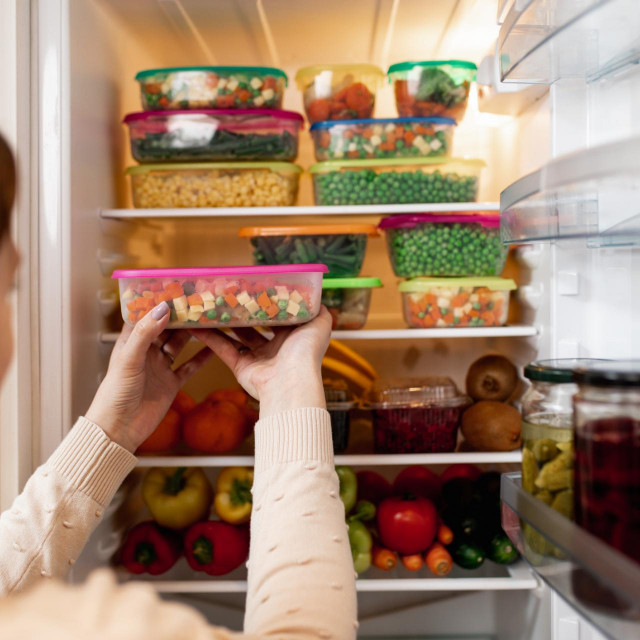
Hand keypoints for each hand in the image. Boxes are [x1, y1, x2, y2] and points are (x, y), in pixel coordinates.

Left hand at [86, 302, 212, 452]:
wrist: (120, 429)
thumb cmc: (115, 394)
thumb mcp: (129, 359)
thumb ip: (146, 333)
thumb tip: (163, 309)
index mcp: (132, 342)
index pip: (146, 316)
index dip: (159, 302)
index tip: (176, 289)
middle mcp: (147, 351)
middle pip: (167, 328)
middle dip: (181, 316)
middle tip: (199, 301)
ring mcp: (160, 367)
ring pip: (180, 344)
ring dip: (193, 333)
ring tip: (208, 320)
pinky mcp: (172, 382)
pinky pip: (190, 366)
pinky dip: (202, 358)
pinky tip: (215, 348)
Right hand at [189, 307, 331, 418]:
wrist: (291, 381)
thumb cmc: (306, 352)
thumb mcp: (320, 324)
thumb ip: (319, 310)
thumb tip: (316, 296)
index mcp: (291, 336)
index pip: (277, 316)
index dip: (266, 303)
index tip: (253, 288)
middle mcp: (274, 347)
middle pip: (255, 325)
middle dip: (242, 311)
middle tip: (228, 294)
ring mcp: (256, 358)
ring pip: (236, 336)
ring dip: (223, 322)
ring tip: (209, 305)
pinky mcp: (240, 367)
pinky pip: (223, 349)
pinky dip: (210, 338)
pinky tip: (196, 325)